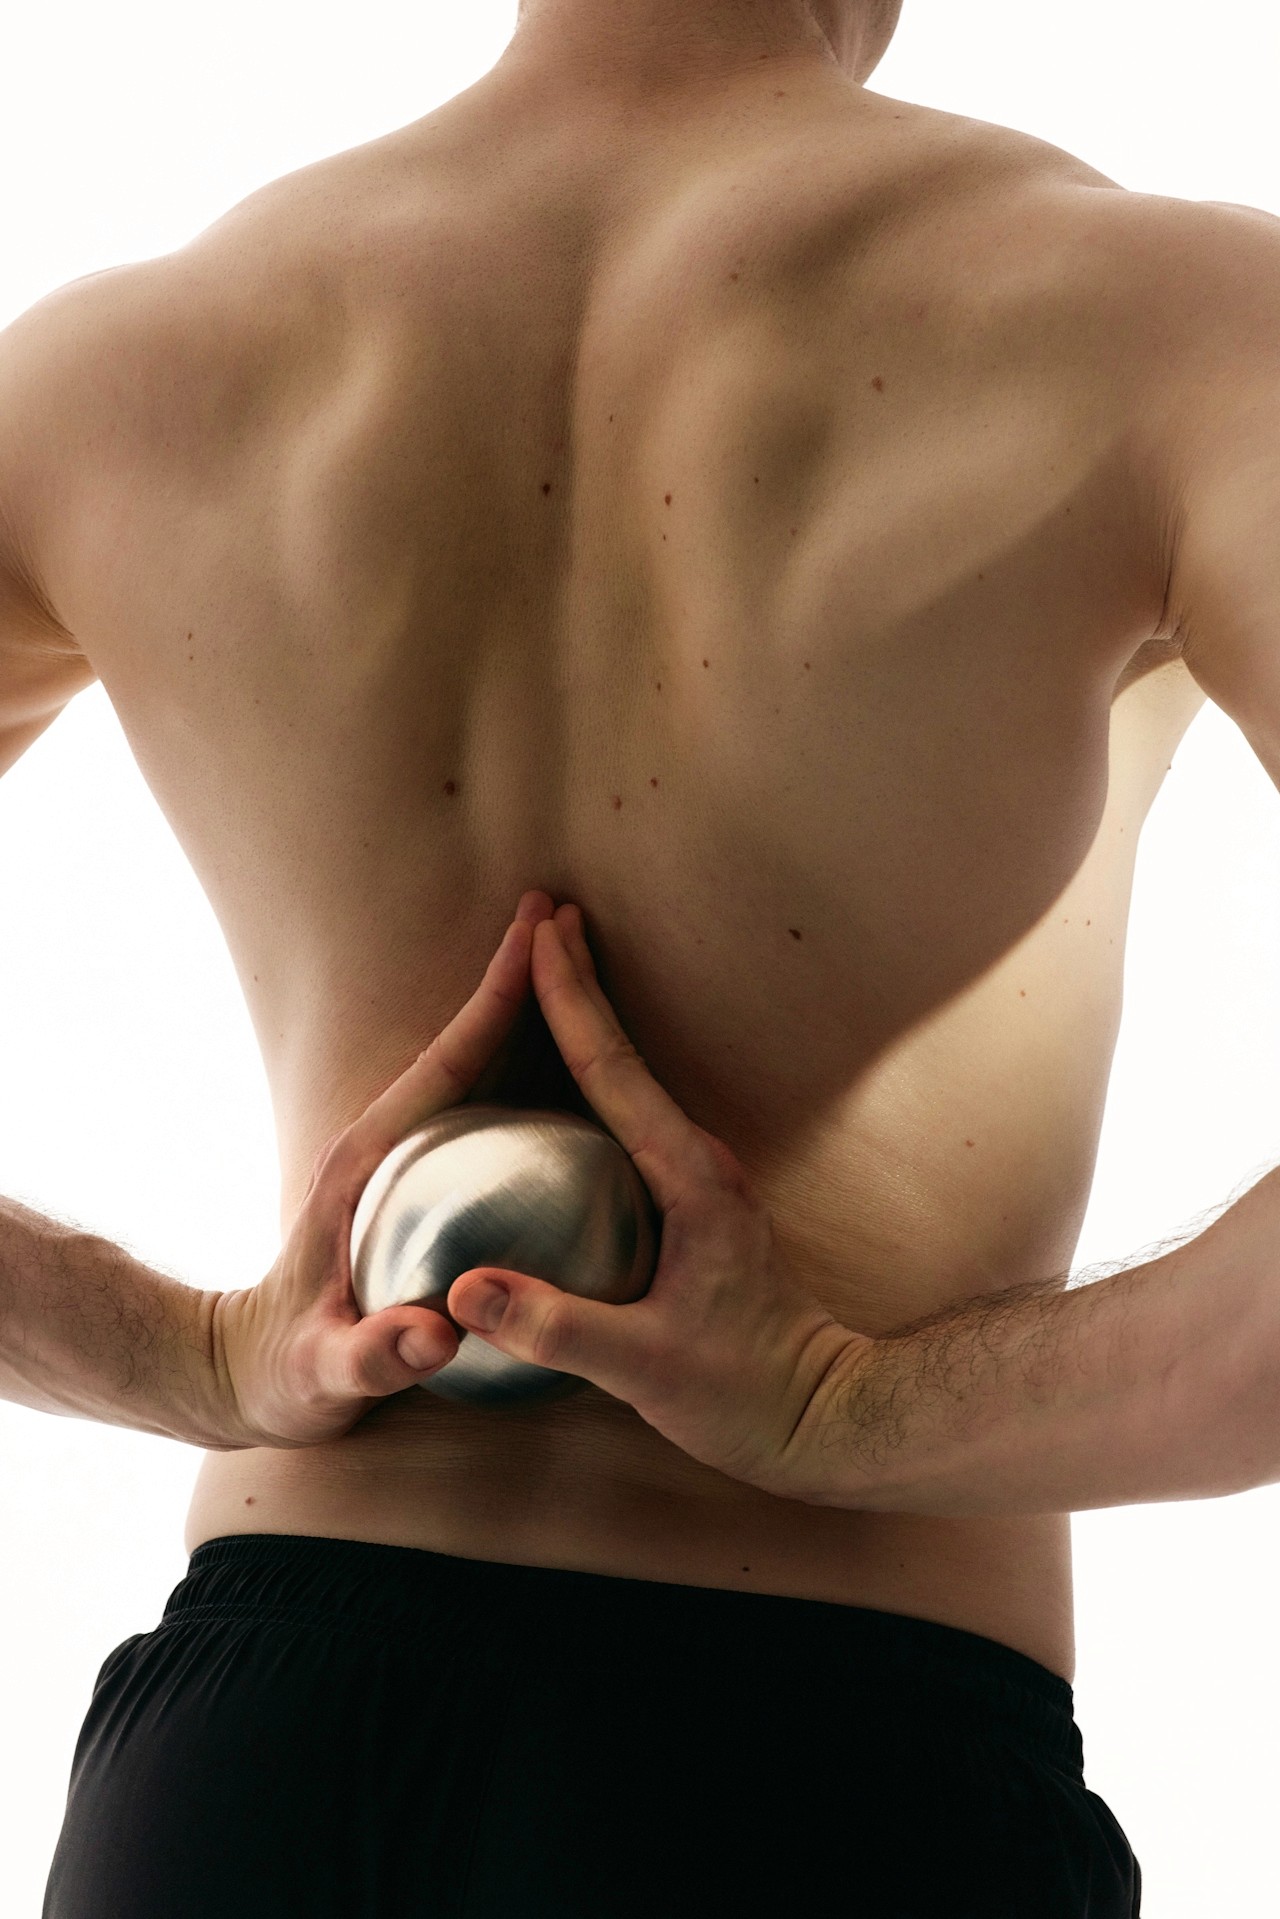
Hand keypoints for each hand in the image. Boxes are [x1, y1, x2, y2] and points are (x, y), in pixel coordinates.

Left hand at [215, 890, 557, 1448]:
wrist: (244, 1378)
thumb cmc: (287, 1377)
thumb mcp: (327, 1377)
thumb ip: (375, 1357)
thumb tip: (437, 1333)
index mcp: (366, 1164)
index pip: (445, 1068)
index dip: (494, 1003)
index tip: (540, 941)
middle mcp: (380, 1145)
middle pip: (462, 1047)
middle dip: (515, 980)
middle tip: (566, 915)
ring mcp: (394, 1159)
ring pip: (468, 1069)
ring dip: (518, 1013)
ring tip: (573, 959)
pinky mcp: (408, 1181)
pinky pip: (475, 1108)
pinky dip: (516, 1067)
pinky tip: (566, 1068)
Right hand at [446, 904, 864, 1498]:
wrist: (822, 1414)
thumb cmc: (744, 1394)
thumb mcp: (646, 1370)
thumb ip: (558, 1328)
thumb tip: (465, 1290)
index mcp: (690, 1180)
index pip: (614, 1071)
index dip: (571, 1001)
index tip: (539, 936)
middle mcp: (700, 1162)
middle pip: (624, 1053)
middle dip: (580, 981)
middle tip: (544, 911)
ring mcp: (701, 1178)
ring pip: (631, 1078)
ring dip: (590, 1018)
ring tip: (550, 965)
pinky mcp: (695, 1201)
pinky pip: (632, 1115)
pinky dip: (598, 1071)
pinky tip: (568, 1074)